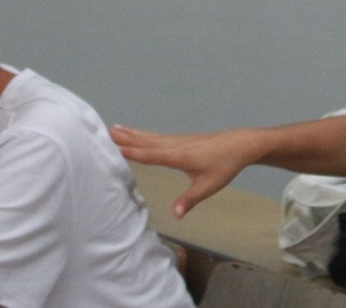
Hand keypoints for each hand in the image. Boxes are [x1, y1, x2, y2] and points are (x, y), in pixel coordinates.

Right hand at [111, 125, 259, 217]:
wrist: (242, 144)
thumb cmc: (225, 165)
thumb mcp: (209, 186)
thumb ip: (190, 200)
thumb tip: (176, 215)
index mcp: (179, 156)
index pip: (151, 154)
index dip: (133, 152)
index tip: (114, 147)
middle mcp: (176, 145)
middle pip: (146, 142)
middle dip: (125, 138)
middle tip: (103, 132)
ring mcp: (178, 140)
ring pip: (150, 137)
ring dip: (132, 133)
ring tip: (113, 128)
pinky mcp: (182, 140)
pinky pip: (157, 137)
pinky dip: (144, 135)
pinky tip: (138, 134)